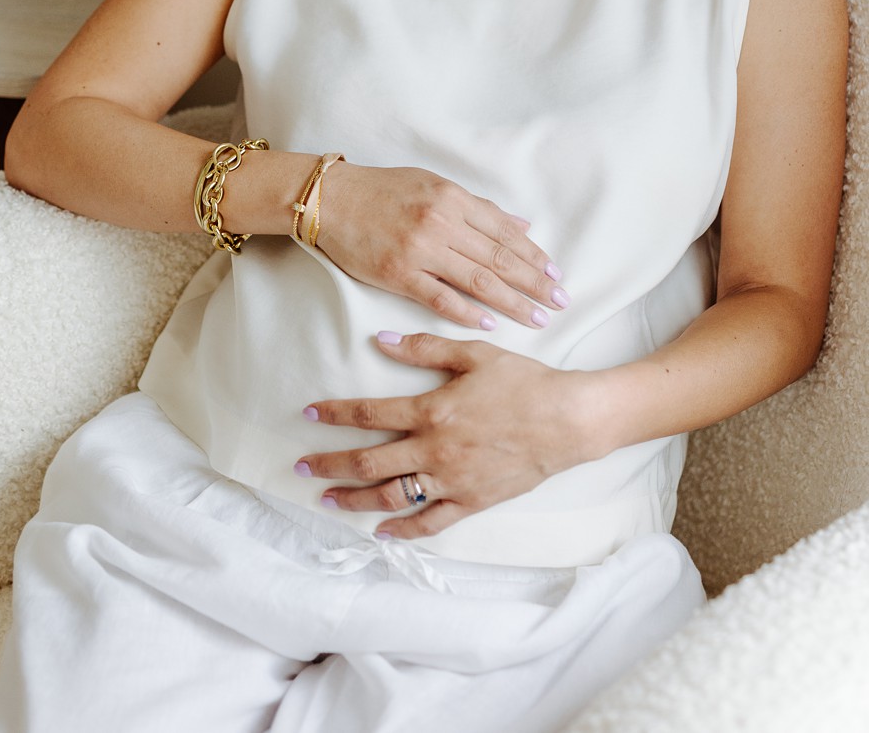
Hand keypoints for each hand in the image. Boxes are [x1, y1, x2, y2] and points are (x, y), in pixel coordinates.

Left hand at [299, 332, 600, 538]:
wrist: (570, 420)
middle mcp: (435, 449)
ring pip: (393, 495)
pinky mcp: (473, 501)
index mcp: (432, 410)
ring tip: (328, 500)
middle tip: (302, 467)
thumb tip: (382, 341)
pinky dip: (405, 529)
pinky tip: (382, 532)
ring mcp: (453, 479)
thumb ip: (425, 348)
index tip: (309, 414)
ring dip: (356, 499)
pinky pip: (432, 522)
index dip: (335, 414)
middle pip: (370, 461)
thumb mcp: (474, 354)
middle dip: (331, 464)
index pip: (369, 413)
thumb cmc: (524, 382)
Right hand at [315, 161, 566, 329]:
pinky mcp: (397, 274)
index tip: (555, 275)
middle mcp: (441, 223)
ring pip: (478, 281)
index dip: (534, 256)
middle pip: (499, 259)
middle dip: (535, 283)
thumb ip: (477, 208)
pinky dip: (467, 312)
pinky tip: (490, 323)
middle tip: (561, 302)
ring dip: (512, 303)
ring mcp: (420, 250)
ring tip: (537, 318)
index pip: (505, 233)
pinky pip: (440, 298)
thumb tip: (520, 227)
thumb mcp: (432, 184)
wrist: (329, 200)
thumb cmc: (380, 190)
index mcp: (452, 198)